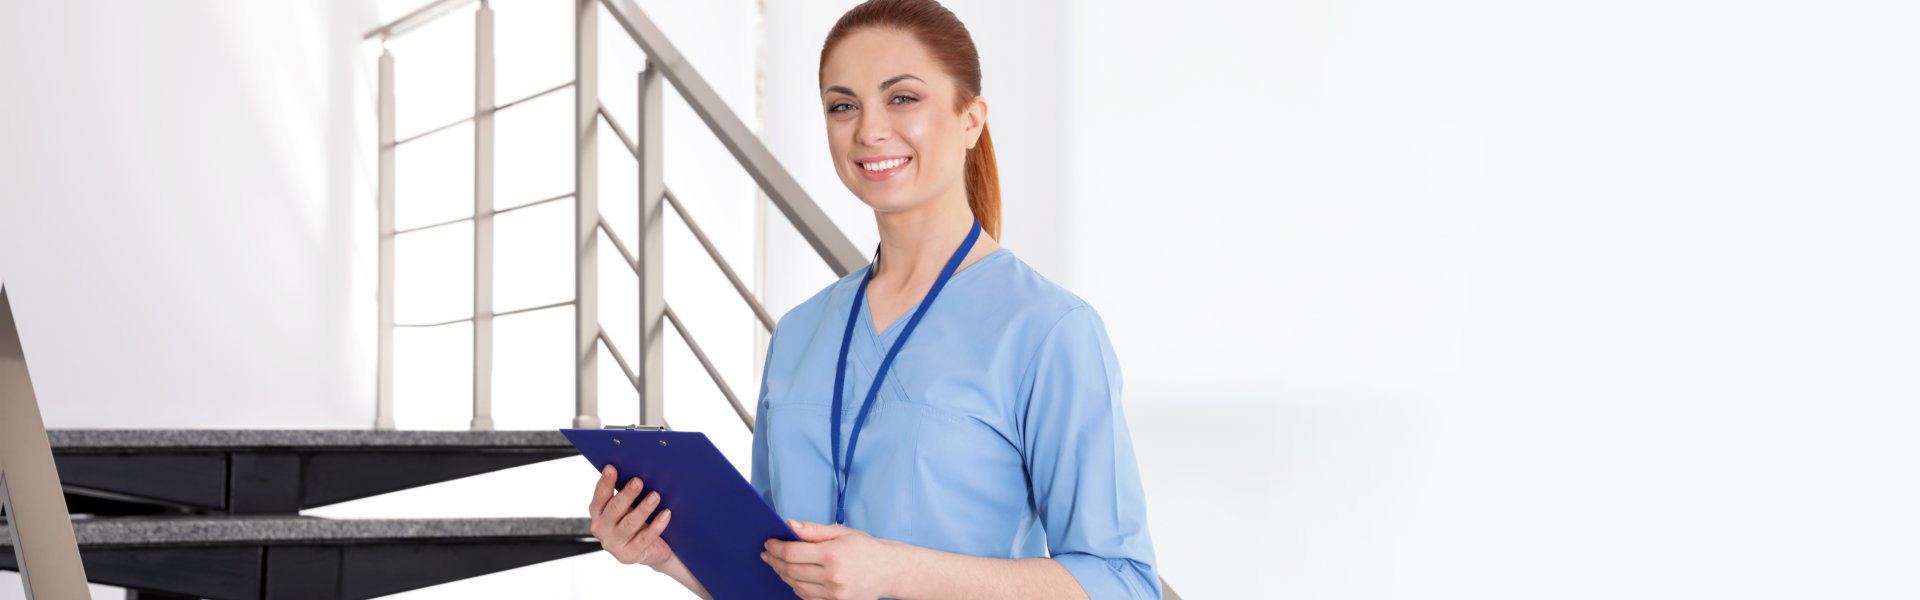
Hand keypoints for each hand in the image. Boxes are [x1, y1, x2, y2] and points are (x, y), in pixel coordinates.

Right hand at [587, 464, 675, 568]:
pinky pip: (644, 538)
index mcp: (598, 513)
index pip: (600, 496)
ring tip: (655, 496)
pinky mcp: (628, 555)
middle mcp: (601, 529)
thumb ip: (627, 493)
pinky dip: (656, 525)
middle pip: (614, 509)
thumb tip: (637, 470)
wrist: (652, 550)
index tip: (612, 468)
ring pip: (629, 524)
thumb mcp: (629, 506)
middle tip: (638, 481)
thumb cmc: (639, 522)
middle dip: (627, 494)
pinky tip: (665, 514)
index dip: (605, 482)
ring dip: (643, 509)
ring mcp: (613, 544)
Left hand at [762, 520, 904, 599]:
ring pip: (796, 586)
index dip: (776, 547)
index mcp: (833, 554)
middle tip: (768, 554)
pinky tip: (794, 578)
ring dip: (783, 575)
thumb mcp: (842, 533)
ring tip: (778, 565)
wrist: (889, 571)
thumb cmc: (865, 548)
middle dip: (775, 561)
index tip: (769, 543)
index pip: (792, 553)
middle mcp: (833, 576)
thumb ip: (813, 530)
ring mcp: (834, 594)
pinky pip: (808, 598)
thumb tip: (790, 524)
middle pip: (791, 571)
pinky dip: (797, 588)